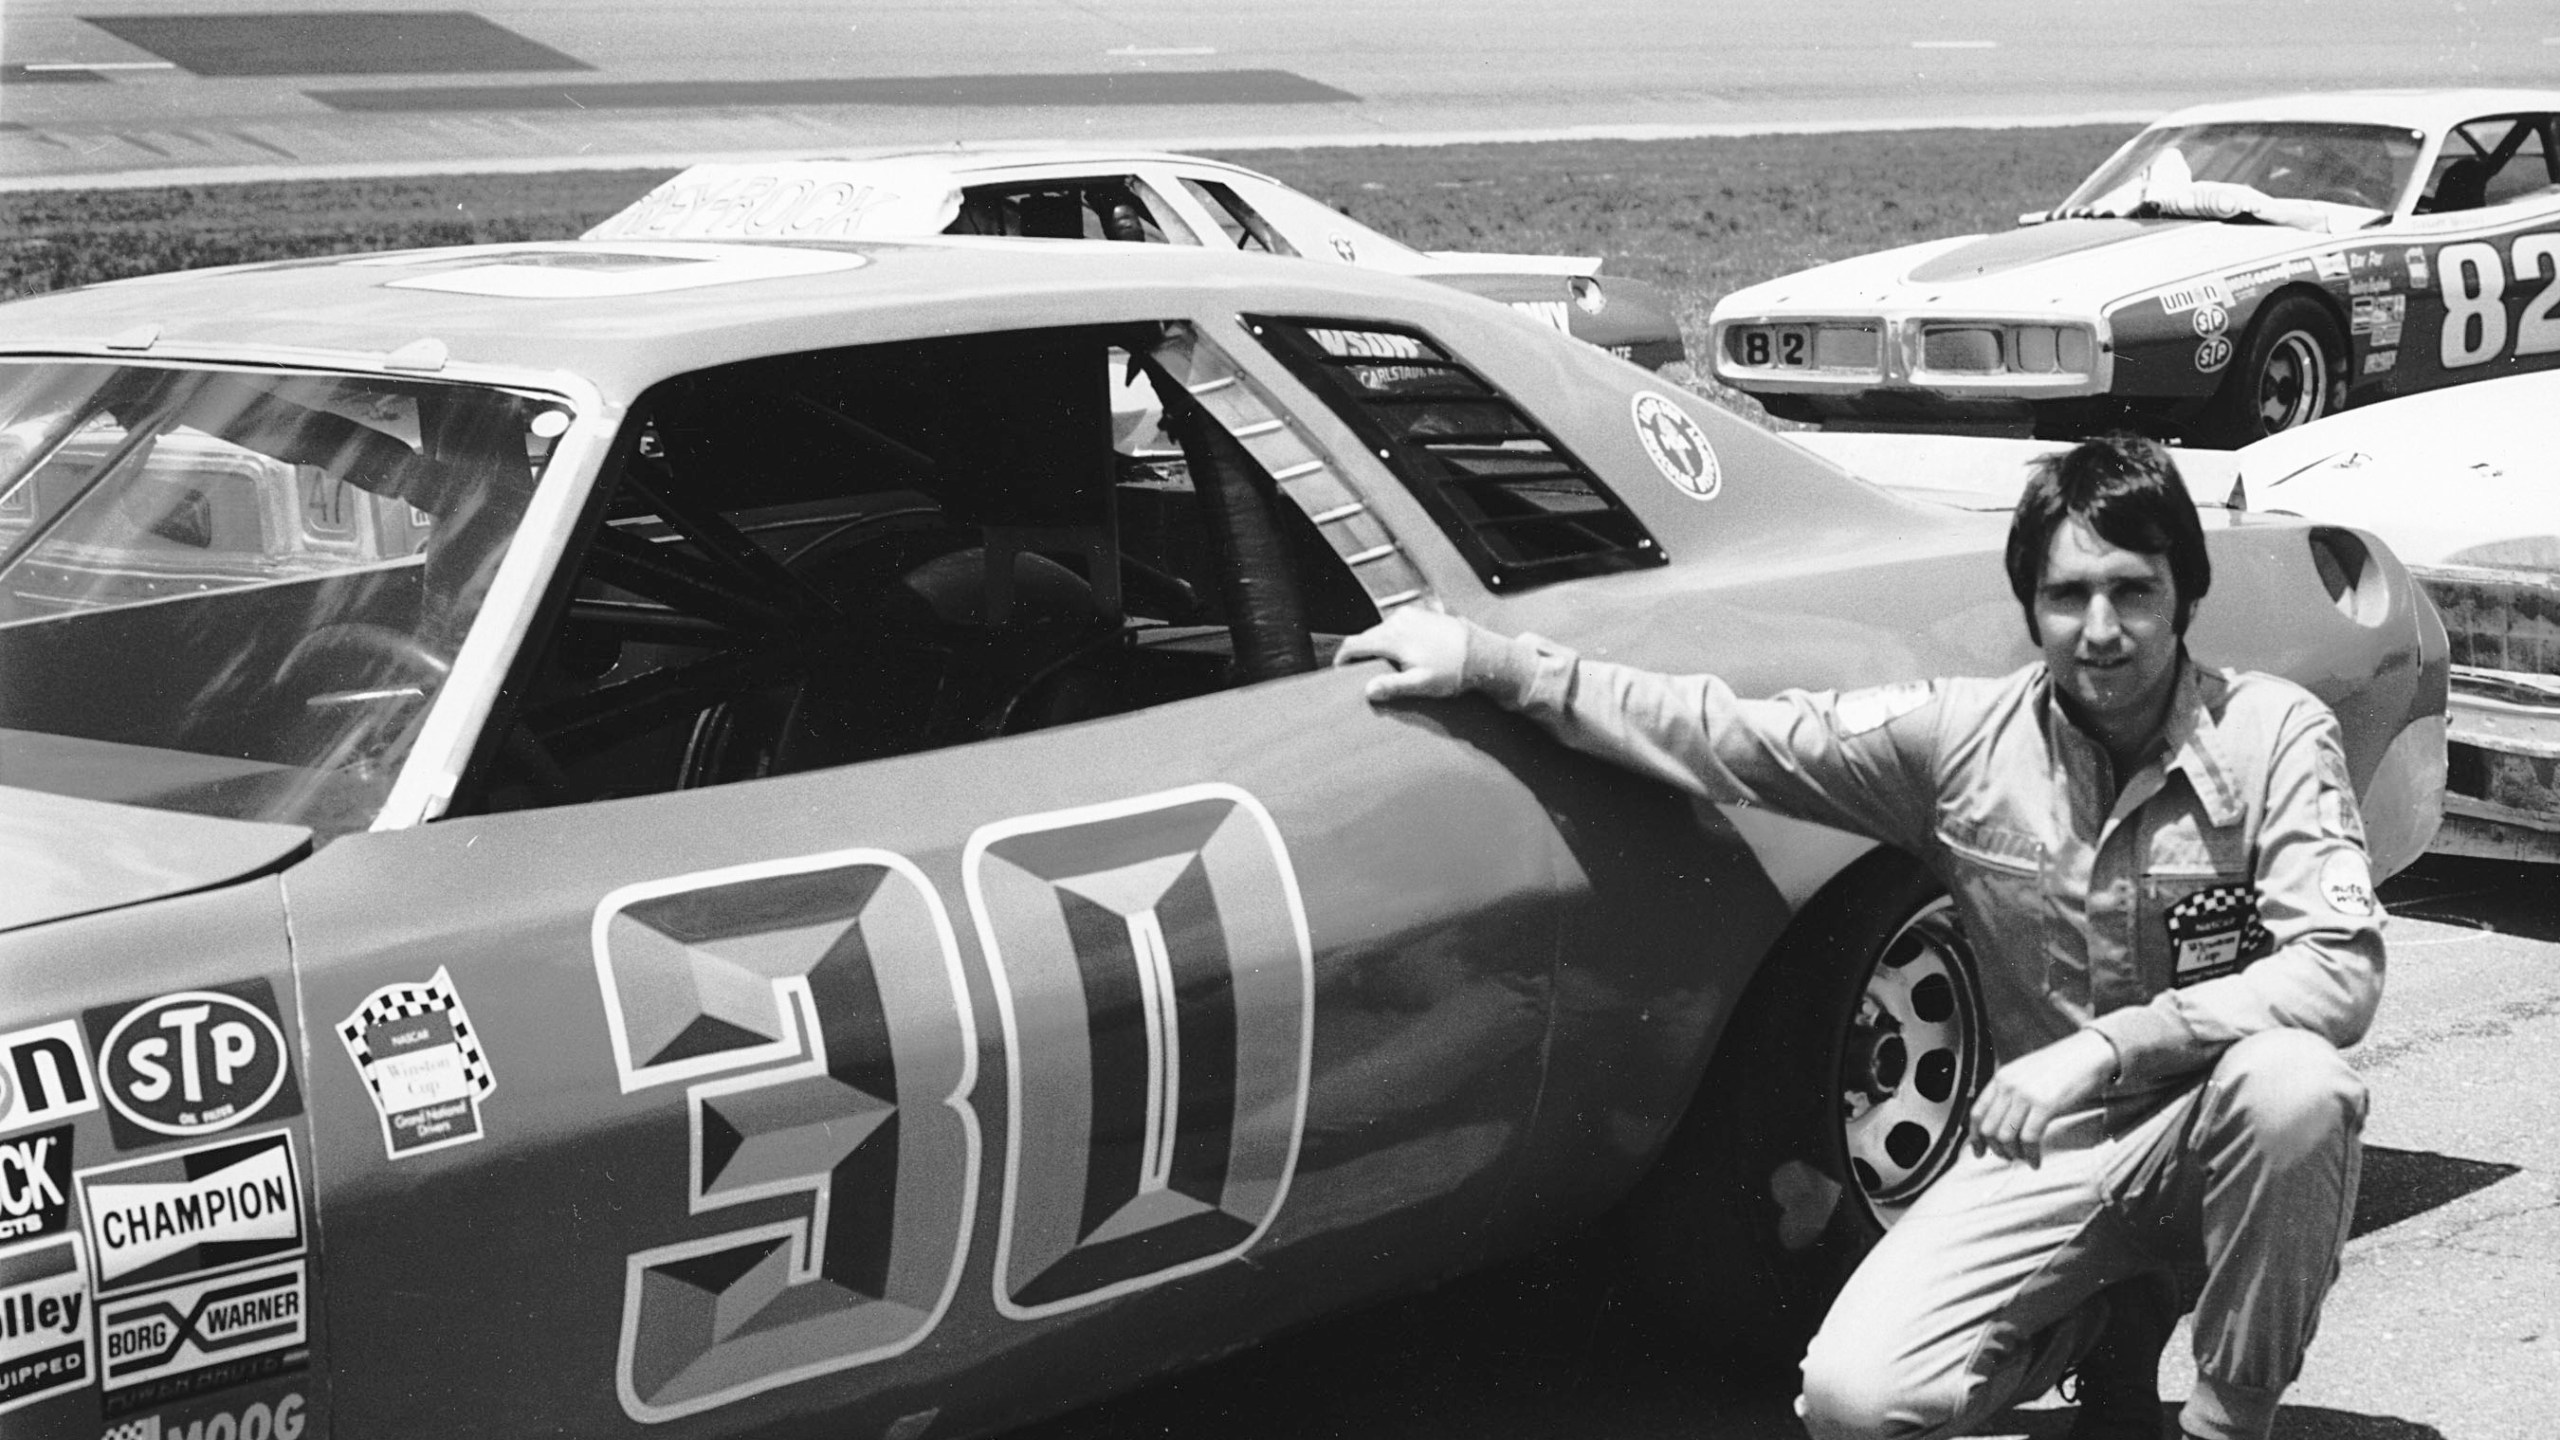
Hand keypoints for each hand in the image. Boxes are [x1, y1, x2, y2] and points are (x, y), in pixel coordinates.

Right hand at [1333, 608, 1471, 702]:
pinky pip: (1397, 626)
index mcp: (1393, 637)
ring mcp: (1410, 615)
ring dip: (1380, 647)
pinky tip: (1406, 654)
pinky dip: (1395, 639)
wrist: (1481, 653)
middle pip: (1366, 637)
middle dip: (1362, 655)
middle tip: (1366, 674)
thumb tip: (1368, 690)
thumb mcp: (1420, 684)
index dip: (1342, 658)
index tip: (1339, 669)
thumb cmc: (1453, 669)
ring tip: (1390, 666)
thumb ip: (1391, 686)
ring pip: (1382, 631)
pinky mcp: (1420, 614)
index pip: (1354, 644)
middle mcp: (1398, 621)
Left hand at [1967, 1029, 2116, 1164]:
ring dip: (2014, 1154)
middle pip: (1989, 1128)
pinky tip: (2036, 1162)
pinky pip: (2029, 1139)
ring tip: (2024, 1159)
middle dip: (1996, 1149)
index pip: (1977, 1112)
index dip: (1975, 1137)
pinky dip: (2031, 1155)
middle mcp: (2009, 1085)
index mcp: (2002, 1077)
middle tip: (2008, 1158)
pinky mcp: (2045, 1105)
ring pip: (2006, 1136)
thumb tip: (2001, 1123)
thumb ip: (2010, 1093)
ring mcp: (2026, 1094)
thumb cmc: (2062, 1066)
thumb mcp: (2026, 1074)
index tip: (1979, 1152)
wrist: (2089, 1053)